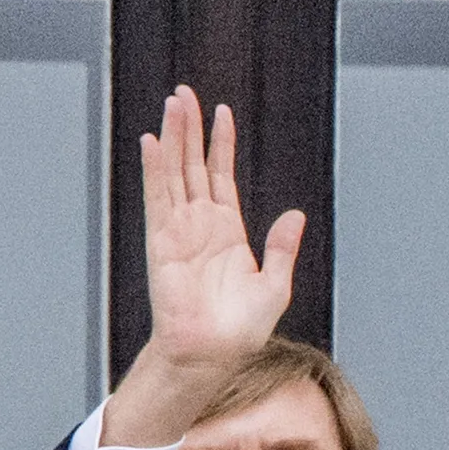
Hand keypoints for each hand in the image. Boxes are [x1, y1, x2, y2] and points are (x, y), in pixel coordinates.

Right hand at [104, 85, 305, 445]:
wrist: (214, 355)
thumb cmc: (240, 331)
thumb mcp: (275, 286)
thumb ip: (282, 249)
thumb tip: (296, 215)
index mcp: (227, 231)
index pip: (220, 176)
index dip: (220, 144)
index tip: (221, 112)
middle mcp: (200, 225)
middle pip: (192, 164)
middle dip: (190, 129)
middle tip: (185, 93)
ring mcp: (179, 230)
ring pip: (175, 173)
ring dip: (173, 138)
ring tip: (173, 104)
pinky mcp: (162, 242)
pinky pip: (158, 198)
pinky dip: (155, 169)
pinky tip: (152, 142)